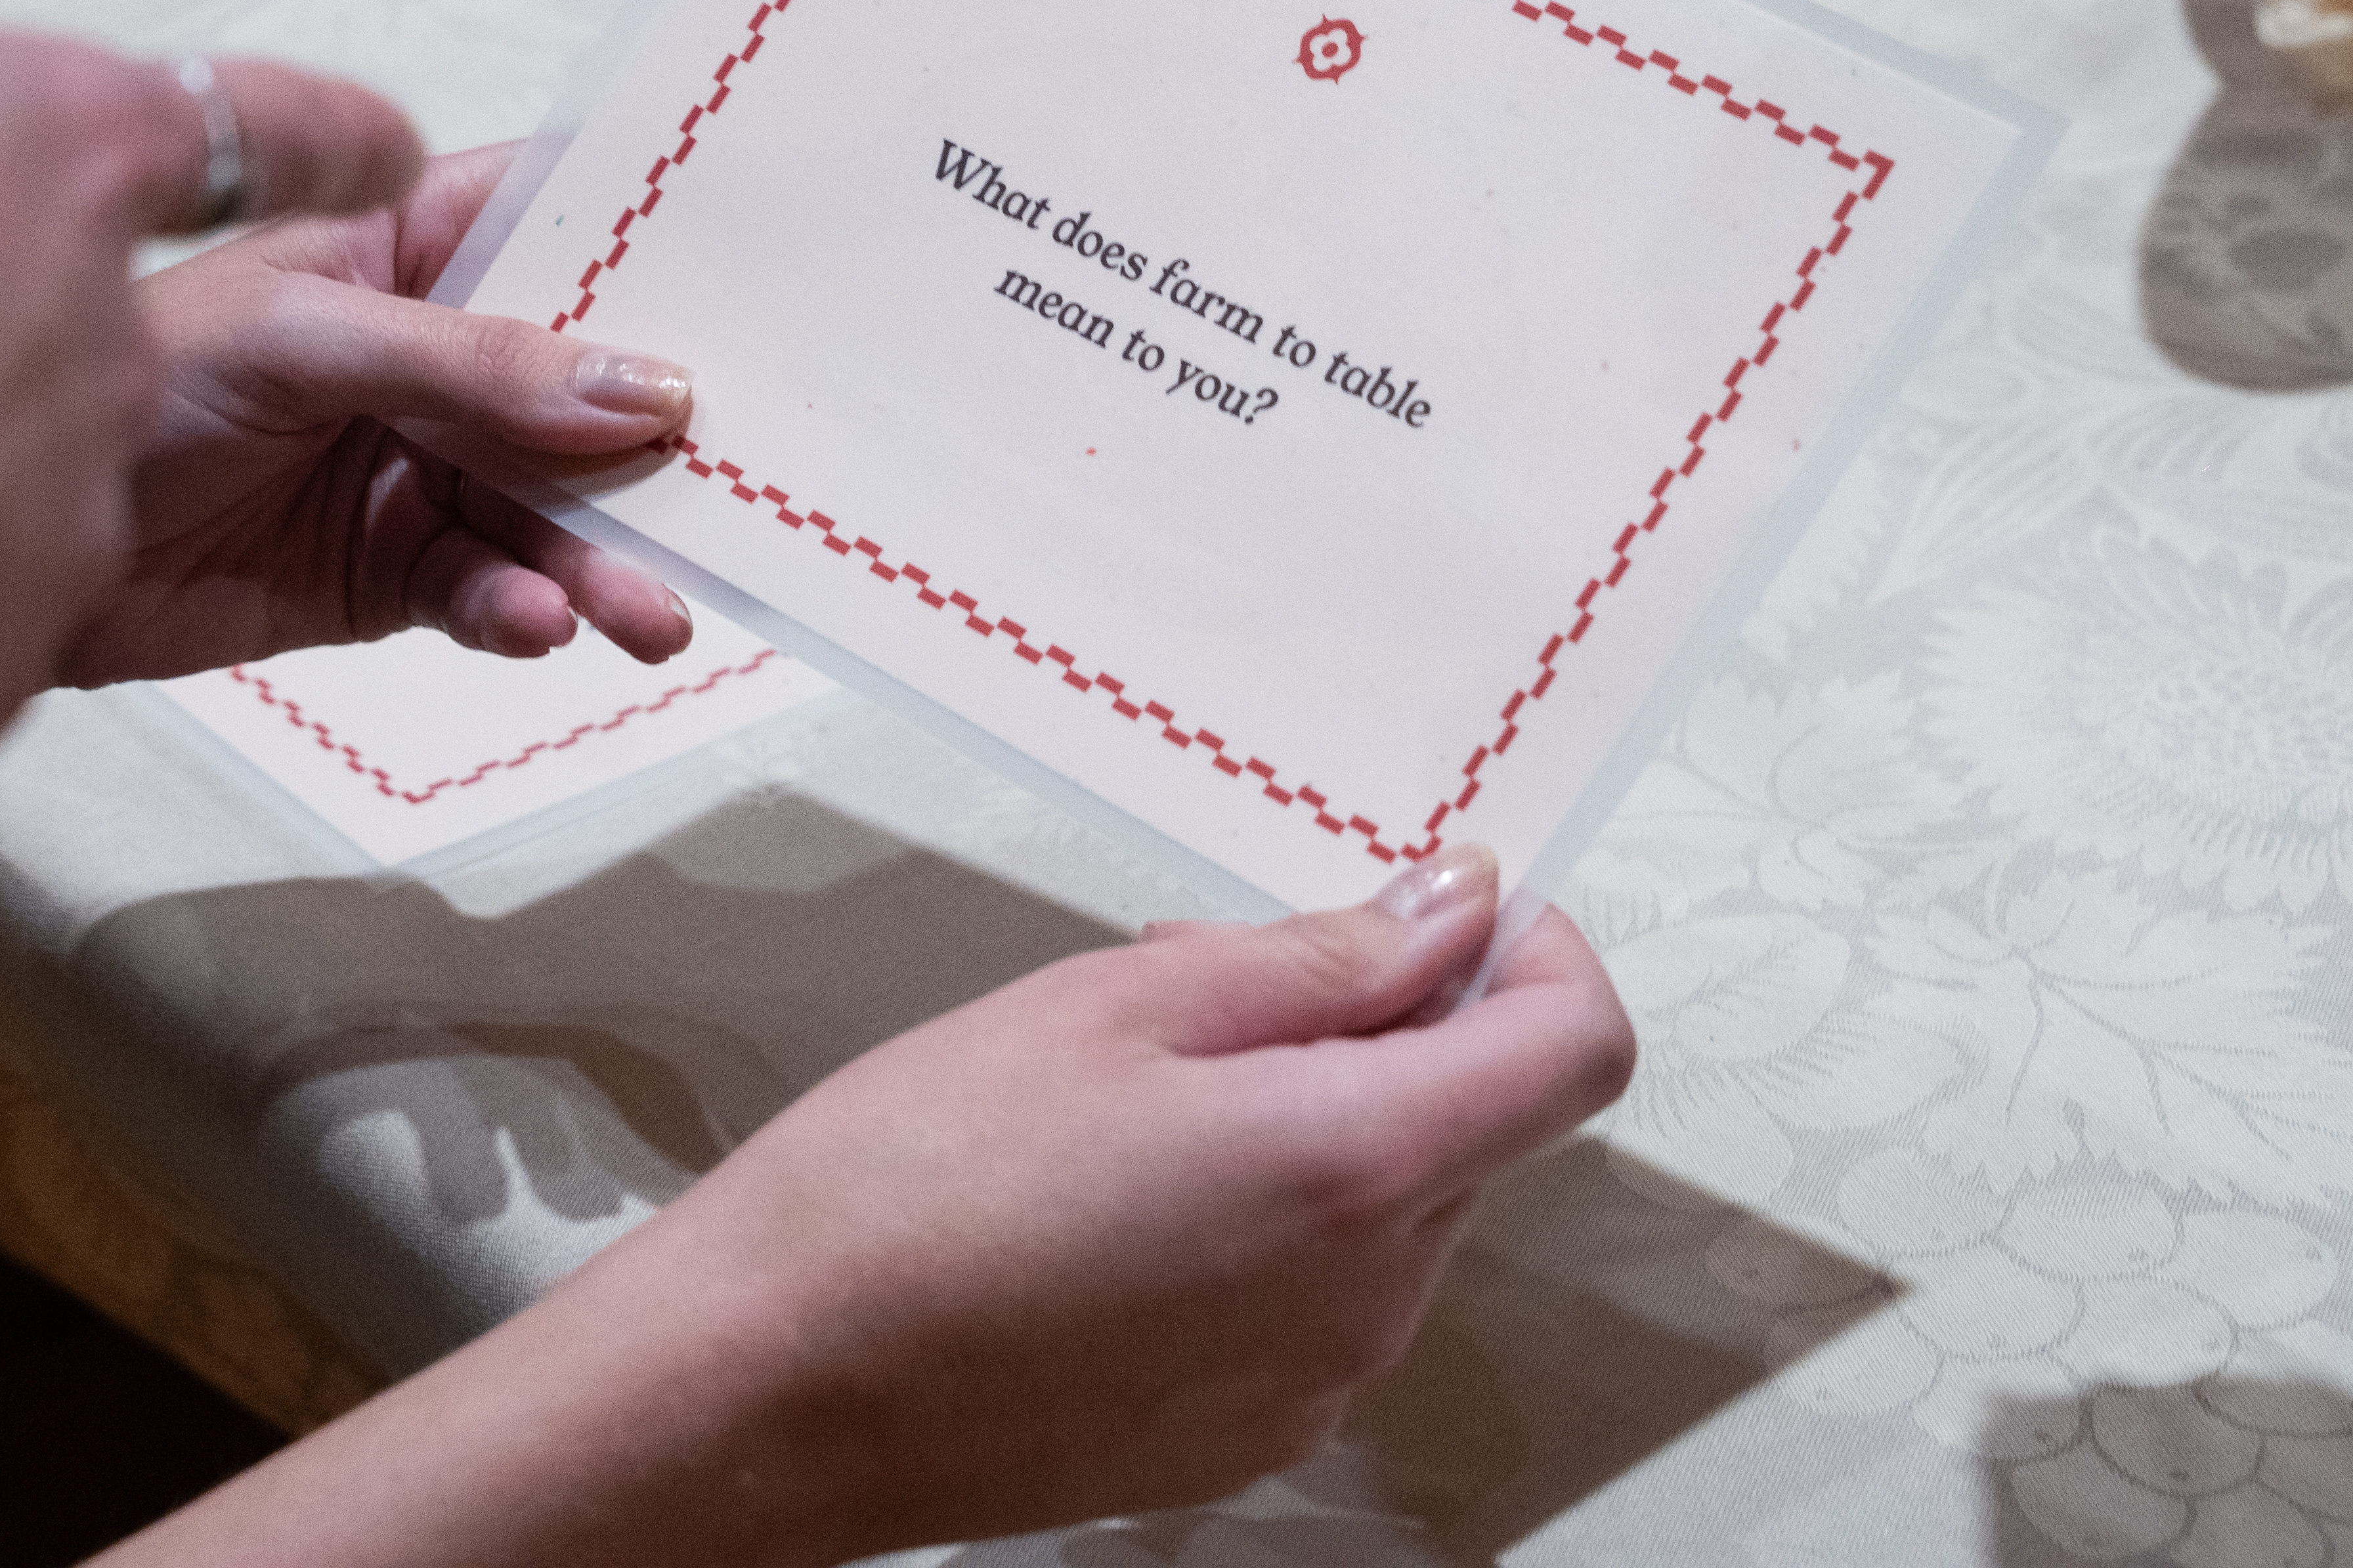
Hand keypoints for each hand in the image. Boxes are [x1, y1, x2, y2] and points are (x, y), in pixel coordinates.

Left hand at [57, 143, 698, 685]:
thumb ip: (472, 366)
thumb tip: (644, 388)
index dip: (657, 240)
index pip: (555, 222)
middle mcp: (427, 357)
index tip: (771, 273)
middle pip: (580, 389)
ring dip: (604, 556)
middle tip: (735, 500)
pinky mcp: (382, 576)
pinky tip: (533, 623)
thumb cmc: (130, 380)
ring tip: (650, 612)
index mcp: (406, 251)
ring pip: (546, 508)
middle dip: (656, 446)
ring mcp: (409, 469)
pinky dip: (517, 609)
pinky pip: (483, 589)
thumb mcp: (307, 341)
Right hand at [543, 850, 1635, 1557]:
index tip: (1449, 913)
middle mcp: (1367, 1299)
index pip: (1575, 1051)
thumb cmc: (915, 1179)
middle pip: (1473, 1126)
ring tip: (1133, 1092)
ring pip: (1390, 1210)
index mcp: (1353, 1166)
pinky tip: (1117, 1195)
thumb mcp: (1115, 1001)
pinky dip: (1264, 1221)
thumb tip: (1455, 913)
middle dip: (1384, 1028)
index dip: (1539, 957)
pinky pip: (1318, 1298)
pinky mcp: (1245, 1439)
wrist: (776, 1382)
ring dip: (1313, 1123)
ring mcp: (1312, 1386)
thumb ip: (1318, 960)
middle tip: (1210, 979)